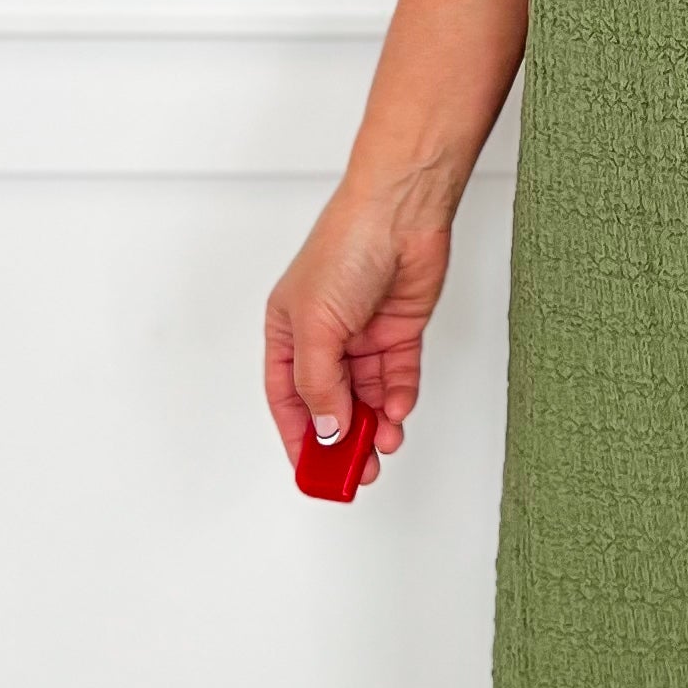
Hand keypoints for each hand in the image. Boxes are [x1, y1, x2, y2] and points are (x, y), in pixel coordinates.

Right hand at [263, 171, 451, 475]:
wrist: (401, 214)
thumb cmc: (344, 248)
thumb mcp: (315, 326)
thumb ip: (319, 384)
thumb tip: (325, 428)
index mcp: (287, 333)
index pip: (287, 398)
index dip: (298, 437)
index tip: (311, 472)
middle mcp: (323, 337)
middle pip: (329, 402)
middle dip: (342, 440)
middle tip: (355, 473)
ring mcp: (362, 336)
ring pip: (366, 396)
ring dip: (374, 425)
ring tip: (382, 446)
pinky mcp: (399, 333)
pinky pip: (397, 378)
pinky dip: (398, 399)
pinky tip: (398, 411)